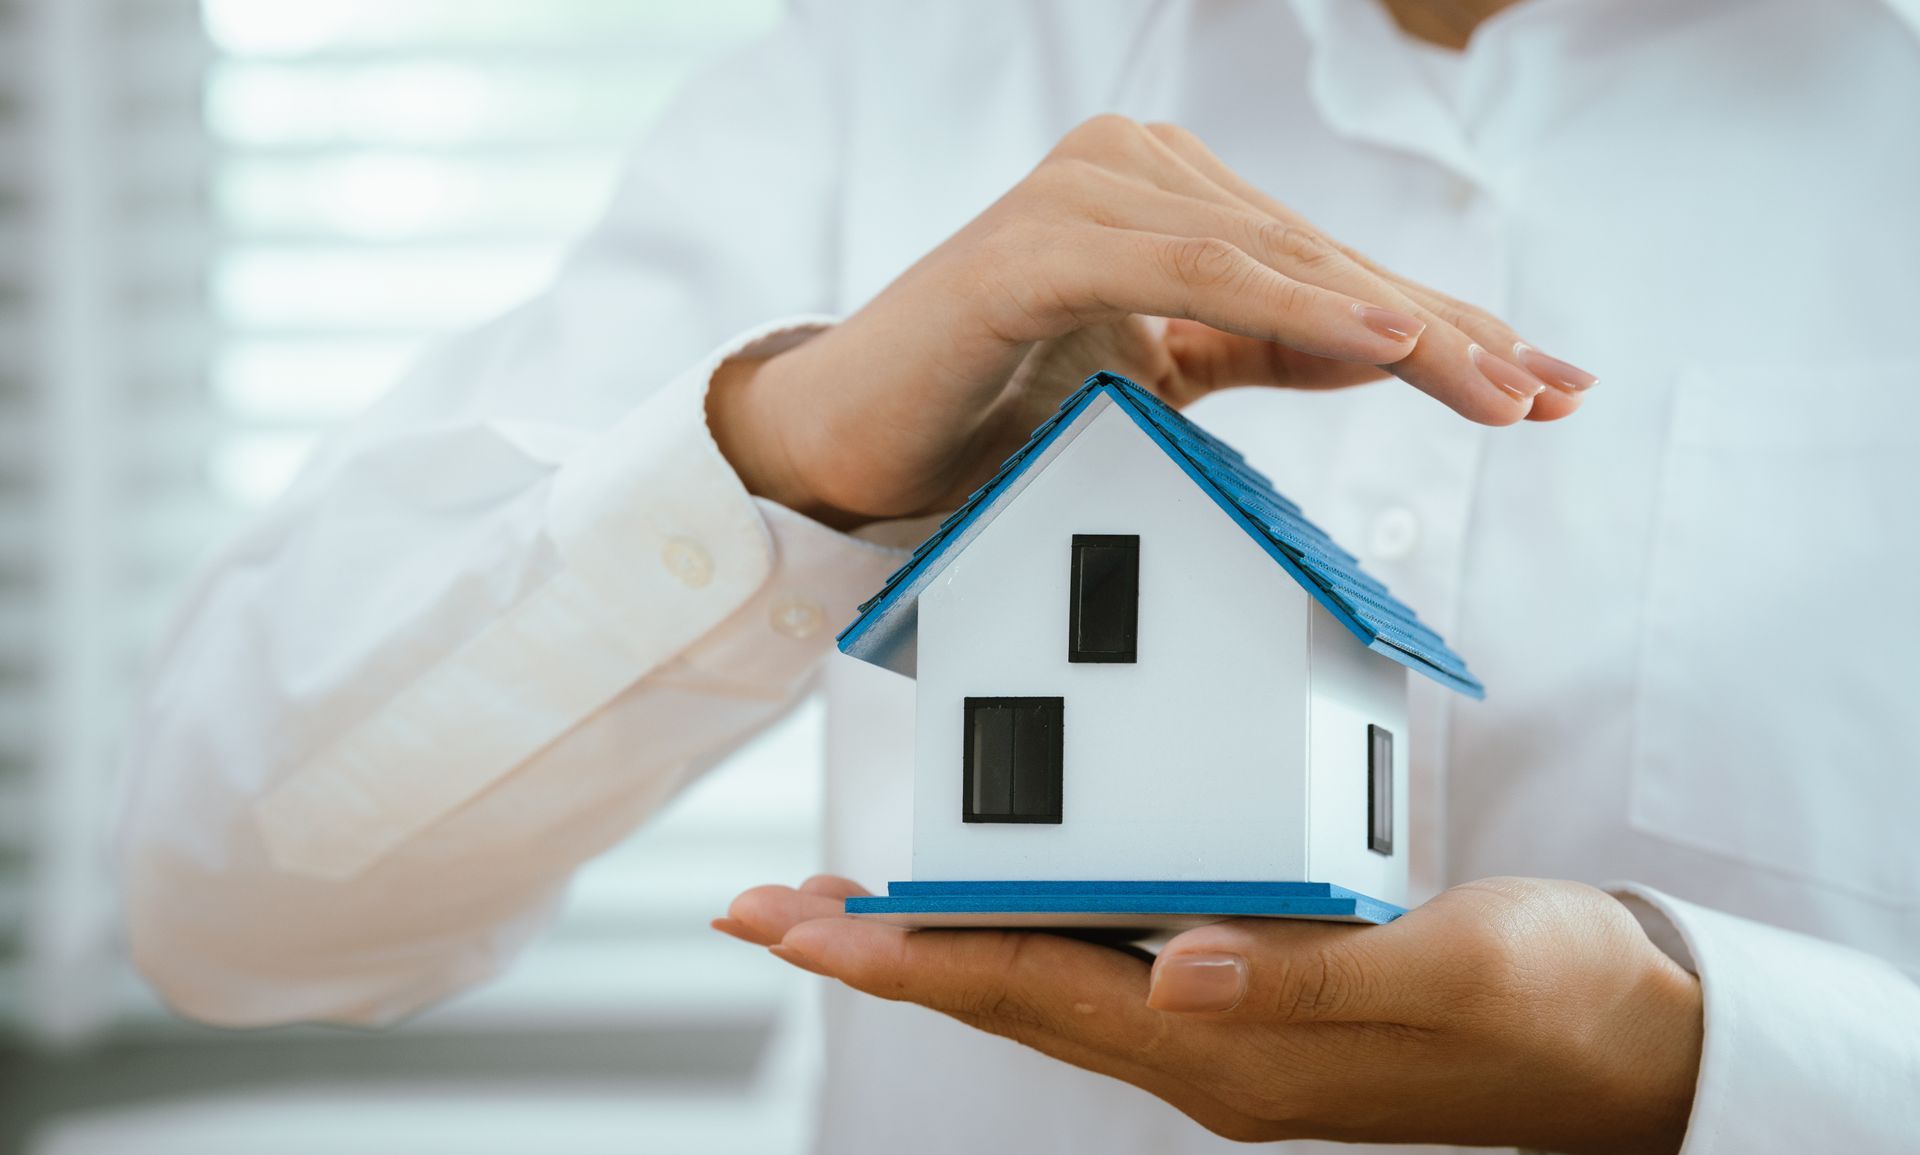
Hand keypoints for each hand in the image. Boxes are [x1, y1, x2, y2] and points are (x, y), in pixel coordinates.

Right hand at [707, 116, 1596, 528]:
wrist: (845, 444)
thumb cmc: (991, 409)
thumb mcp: (1158, 383)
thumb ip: (1261, 350)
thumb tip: (1392, 348)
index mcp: (1165, 197)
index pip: (1325, 270)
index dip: (1442, 327)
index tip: (1542, 381)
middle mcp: (1132, 170)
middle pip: (1318, 262)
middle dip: (1443, 334)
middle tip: (1544, 394)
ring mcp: (1083, 195)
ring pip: (1270, 262)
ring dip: (1390, 327)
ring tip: (1493, 383)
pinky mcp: (1035, 244)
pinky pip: (1187, 272)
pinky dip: (1286, 305)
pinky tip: (1383, 341)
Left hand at [719, 875, 1700, 1152]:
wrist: (1629, 1039)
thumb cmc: (1554, 1005)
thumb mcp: (1450, 973)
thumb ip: (1311, 979)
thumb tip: (1171, 969)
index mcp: (1229, 1050)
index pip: (1031, 994)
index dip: (907, 960)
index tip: (796, 932)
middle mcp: (1202, 1047)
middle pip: (1006, 994)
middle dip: (883, 957)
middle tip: (771, 915)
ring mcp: (1222, 1025)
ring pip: (1044, 977)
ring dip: (940, 942)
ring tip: (850, 909)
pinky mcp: (1254, 989)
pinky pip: (1108, 955)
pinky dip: (1033, 920)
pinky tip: (1010, 890)